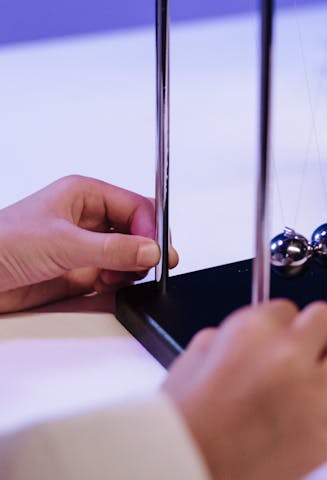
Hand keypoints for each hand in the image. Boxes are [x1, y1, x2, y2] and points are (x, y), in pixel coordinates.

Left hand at [0, 175, 176, 312]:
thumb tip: (150, 250)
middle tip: (150, 266)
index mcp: (84, 194)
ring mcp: (83, 246)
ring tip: (120, 276)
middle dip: (145, 248)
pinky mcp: (77, 272)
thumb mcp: (62, 243)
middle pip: (137, 230)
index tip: (158, 250)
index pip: (136, 206)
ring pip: (128, 255)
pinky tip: (109, 285)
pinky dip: (118, 283)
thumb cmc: (2, 243)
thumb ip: (111, 249)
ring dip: (131, 268)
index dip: (151, 227)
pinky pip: (112, 276)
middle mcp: (87, 218)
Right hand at [164, 299, 326, 479]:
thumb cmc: (183, 428)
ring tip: (325, 377)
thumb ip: (228, 338)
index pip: (288, 308)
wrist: (183, 479)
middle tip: (303, 355)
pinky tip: (318, 415)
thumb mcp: (194, 360)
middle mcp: (289, 356)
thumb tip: (250, 338)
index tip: (275, 343)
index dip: (279, 329)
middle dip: (314, 335)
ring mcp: (314, 395)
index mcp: (254, 331)